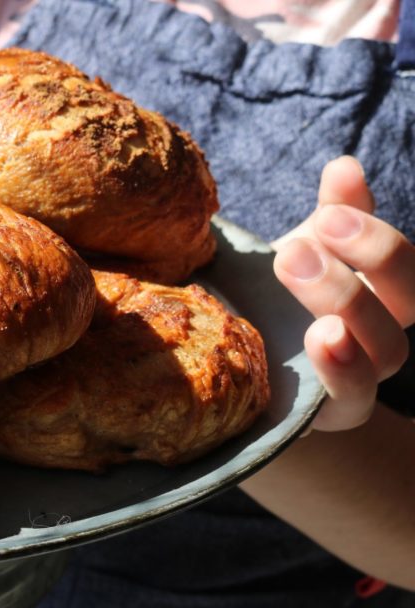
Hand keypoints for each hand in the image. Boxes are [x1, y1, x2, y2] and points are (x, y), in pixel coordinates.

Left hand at [272, 156, 414, 431]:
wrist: (235, 368)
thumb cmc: (277, 301)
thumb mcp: (304, 252)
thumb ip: (333, 215)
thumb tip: (344, 166)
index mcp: (383, 297)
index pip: (405, 271)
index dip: (377, 240)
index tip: (328, 212)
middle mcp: (380, 340)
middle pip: (402, 309)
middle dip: (359, 267)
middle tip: (295, 248)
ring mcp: (359, 381)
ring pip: (384, 354)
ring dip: (348, 308)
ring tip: (298, 276)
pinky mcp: (326, 416)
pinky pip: (352, 401)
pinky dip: (343, 370)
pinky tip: (320, 338)